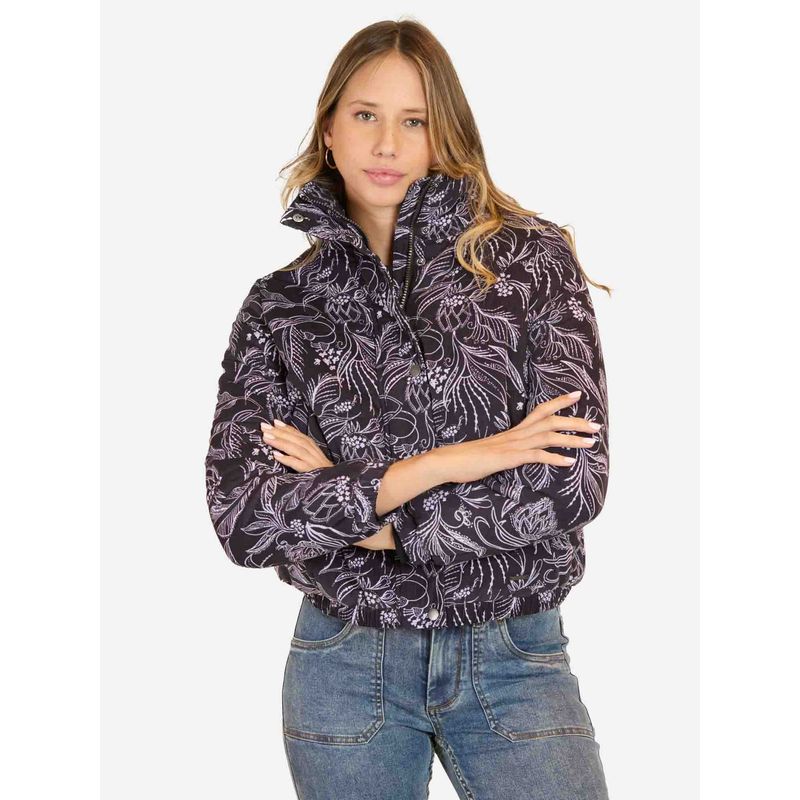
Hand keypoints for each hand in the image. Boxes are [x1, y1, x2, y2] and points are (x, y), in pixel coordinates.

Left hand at [260, 419, 396, 552]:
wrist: (346, 496)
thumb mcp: (317, 469)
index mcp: (317, 453)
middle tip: (264, 426)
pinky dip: (288, 458)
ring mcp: (316, 465)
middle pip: (298, 440)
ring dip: (281, 442)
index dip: (289, 429)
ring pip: (297, 449)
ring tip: (267, 437)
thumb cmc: (327, 484)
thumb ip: (306, 461)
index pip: (302, 437)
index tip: (275, 422)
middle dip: (280, 432)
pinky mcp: (314, 475)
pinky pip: (300, 465)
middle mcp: (317, 456)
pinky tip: (276, 455)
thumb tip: (287, 455)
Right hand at [431, 390, 602, 484]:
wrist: (449, 461)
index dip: (560, 401)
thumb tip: (519, 452)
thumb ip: (508, 449)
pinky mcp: (510, 457)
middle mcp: (516, 433)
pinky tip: (569, 462)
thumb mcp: (493, 451)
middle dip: (576, 421)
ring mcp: (513, 445)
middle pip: (551, 420)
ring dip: (572, 438)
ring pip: (549, 435)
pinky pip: (537, 456)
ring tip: (591, 442)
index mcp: (514, 431)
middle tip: (596, 425)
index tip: (577, 395)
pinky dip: (555, 458)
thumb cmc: (469, 458)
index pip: (541, 410)